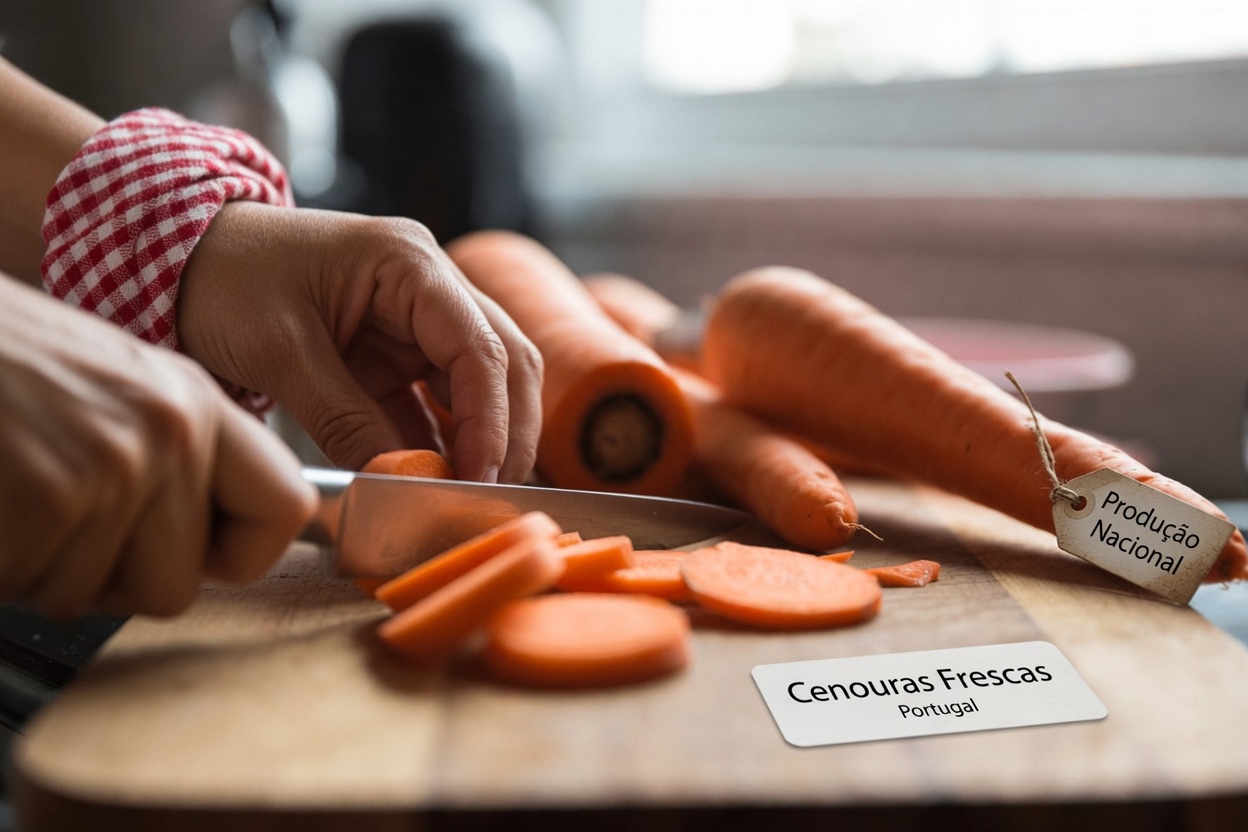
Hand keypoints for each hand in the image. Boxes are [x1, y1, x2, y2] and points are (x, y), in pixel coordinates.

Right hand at [0, 277, 315, 618]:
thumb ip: (171, 453)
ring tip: (13, 486)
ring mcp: (108, 468)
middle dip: (111, 574)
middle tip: (57, 514)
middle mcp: (168, 432)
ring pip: (98, 595)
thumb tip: (216, 536)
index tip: (204, 553)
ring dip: (43, 565)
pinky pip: (32, 587)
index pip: (286, 507)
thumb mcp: (110, 384)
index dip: (241, 550)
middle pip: (180, 581)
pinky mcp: (43, 502)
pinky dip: (2, 563)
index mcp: (194, 401)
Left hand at [176, 203, 542, 482]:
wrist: (181, 258)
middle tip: (489, 494)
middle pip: (503, 361)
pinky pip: (435, 403)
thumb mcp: (279, 349)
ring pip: (481, 385)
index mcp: (409, 262)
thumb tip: (394, 480)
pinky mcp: (396, 354)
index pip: (479, 346)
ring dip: (481, 439)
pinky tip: (434, 480)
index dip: (490, 418)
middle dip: (506, 431)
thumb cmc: (226, 278)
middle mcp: (430, 286)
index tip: (479, 477)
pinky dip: (441, 442)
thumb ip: (342, 417)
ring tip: (466, 494)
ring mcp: (417, 321)